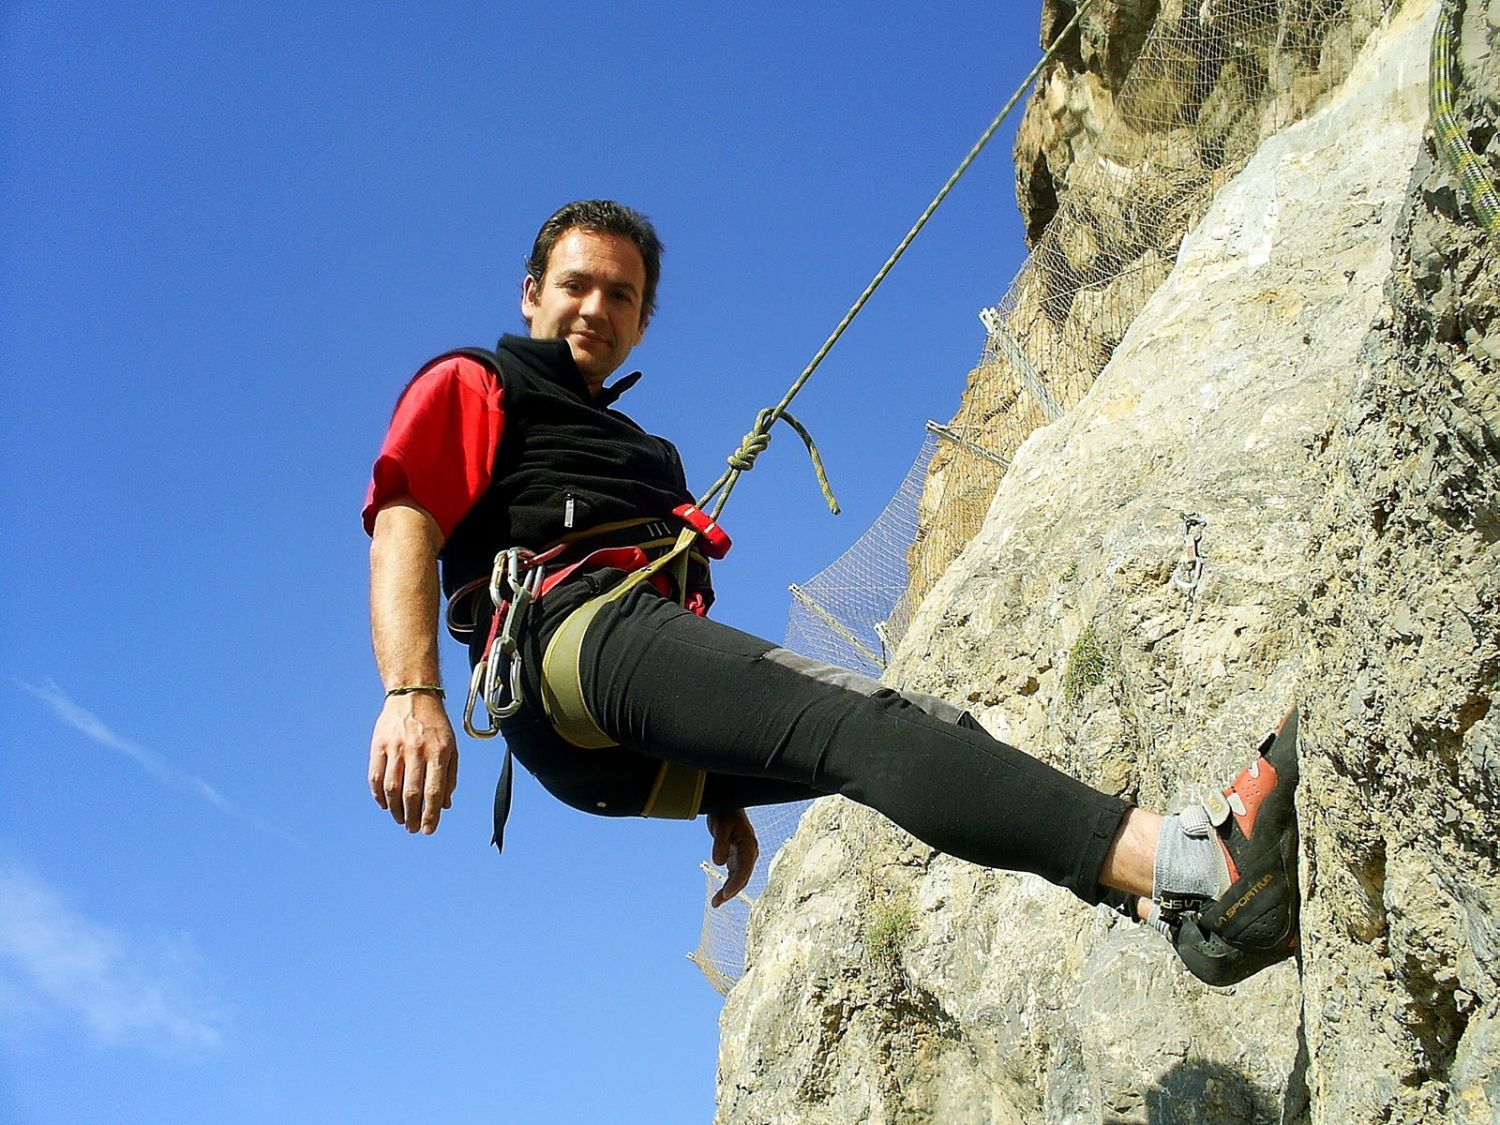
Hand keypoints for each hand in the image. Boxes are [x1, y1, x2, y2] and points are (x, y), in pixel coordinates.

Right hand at [368, 691, 458, 833]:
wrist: (413, 695)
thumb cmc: (436, 725)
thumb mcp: (451, 747)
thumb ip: (449, 777)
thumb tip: (444, 806)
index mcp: (438, 752)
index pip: (433, 791)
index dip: (430, 815)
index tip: (428, 830)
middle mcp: (417, 751)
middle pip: (411, 794)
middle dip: (412, 817)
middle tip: (413, 829)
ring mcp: (395, 748)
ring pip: (392, 788)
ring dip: (395, 810)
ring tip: (400, 819)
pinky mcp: (379, 745)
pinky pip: (376, 776)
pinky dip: (379, 795)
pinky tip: (384, 804)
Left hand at [707, 808, 758, 907]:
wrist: (727, 807)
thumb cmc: (725, 814)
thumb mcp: (720, 826)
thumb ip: (720, 843)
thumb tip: (718, 862)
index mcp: (748, 845)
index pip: (744, 868)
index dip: (736, 882)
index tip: (725, 893)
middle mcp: (749, 853)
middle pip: (743, 877)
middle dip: (731, 891)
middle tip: (717, 901)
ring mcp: (744, 857)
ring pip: (739, 879)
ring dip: (728, 891)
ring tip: (715, 904)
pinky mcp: (737, 859)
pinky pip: (734, 876)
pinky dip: (727, 886)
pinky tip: (718, 896)